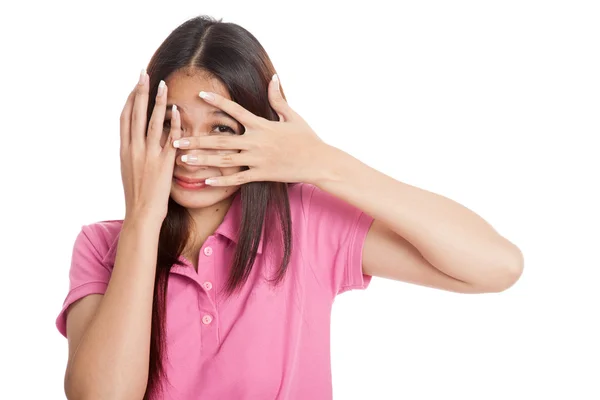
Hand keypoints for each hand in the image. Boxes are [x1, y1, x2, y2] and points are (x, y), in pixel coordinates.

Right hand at [120, 70, 180, 221]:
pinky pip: (170, 139)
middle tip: (144, 73)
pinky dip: (174, 123)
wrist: (141, 214)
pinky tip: (177, 110)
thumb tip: (137, 141)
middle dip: (140, 92)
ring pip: (152, 123)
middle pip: (136, 114)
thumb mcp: (129, 170)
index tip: (135, 85)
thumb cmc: (138, 196)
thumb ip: (133, 153)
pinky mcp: (164, 164)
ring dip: (158, 102)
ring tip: (162, 84)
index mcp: (124, 150)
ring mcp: (148, 156)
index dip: (130, 99)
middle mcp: (133, 149)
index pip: (124, 118)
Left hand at [172, 75, 330, 185]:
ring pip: (225, 160)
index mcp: (262, 125)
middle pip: (221, 140)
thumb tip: (273, 78)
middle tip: (175, 140)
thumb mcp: (293, 116)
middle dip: (197, 139)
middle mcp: (256, 141)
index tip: (199, 94)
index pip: (235, 110)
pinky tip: (205, 180)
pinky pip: (238, 178)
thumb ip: (278, 99)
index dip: (217, 101)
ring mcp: (258, 159)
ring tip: (184, 160)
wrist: (319, 161)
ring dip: (203, 160)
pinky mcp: (262, 174)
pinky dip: (222, 180)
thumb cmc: (307, 138)